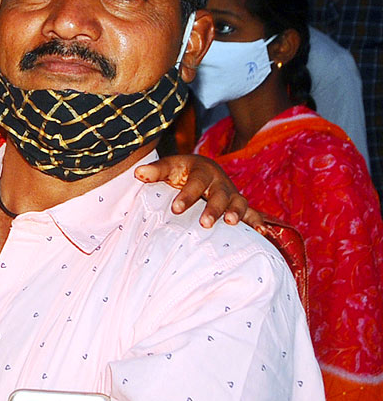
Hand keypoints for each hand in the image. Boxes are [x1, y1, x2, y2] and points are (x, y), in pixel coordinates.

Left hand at [136, 155, 262, 228]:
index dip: (186, 196)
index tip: (175, 209)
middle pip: (219, 194)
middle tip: (205, 223)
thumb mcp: (169, 168)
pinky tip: (262, 232)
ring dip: (236, 213)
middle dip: (213, 208)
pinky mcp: (238, 204)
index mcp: (202, 170)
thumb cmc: (181, 172)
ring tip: (231, 223)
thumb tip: (138, 173)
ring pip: (237, 202)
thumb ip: (155, 171)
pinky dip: (257, 221)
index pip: (194, 183)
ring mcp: (231, 193)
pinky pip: (252, 212)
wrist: (200, 170)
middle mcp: (219, 181)